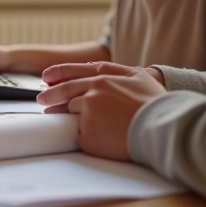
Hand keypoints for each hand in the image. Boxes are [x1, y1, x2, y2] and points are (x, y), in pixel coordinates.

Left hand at [35, 62, 167, 160]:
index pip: (72, 74)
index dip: (57, 74)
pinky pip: (80, 135)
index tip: (46, 78)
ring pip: (69, 113)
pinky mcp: (88, 137)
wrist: (163, 129)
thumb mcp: (139, 76)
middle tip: (42, 99)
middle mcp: (91, 95)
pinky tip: (86, 134)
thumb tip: (95, 70)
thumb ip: (114, 69)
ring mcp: (87, 116)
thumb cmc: (156, 104)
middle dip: (50, 95)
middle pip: (64, 94)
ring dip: (60, 114)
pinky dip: (82, 134)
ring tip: (53, 114)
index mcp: (103, 79)